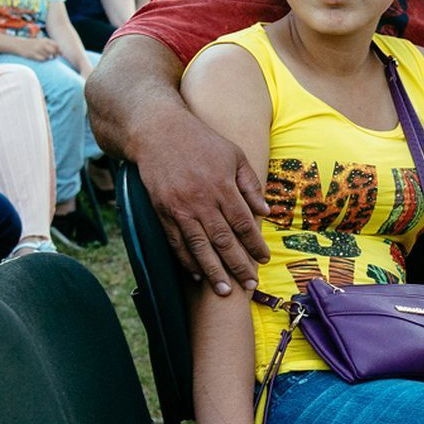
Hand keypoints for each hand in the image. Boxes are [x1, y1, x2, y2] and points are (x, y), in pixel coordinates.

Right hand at [15, 36, 59, 60]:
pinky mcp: (33, 55)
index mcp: (44, 40)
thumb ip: (50, 44)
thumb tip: (60, 52)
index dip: (59, 51)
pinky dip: (43, 60)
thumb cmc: (32, 44)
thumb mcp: (41, 41)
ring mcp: (37, 49)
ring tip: (44, 57)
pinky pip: (43, 60)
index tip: (58, 53)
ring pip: (48, 56)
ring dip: (48, 58)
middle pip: (54, 51)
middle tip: (53, 57)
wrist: (19, 45)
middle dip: (55, 55)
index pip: (56, 45)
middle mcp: (42, 44)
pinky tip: (40, 58)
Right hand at [142, 107, 269, 295]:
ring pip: (199, 247)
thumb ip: (250, 184)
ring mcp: (180, 208)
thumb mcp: (234, 155)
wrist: (157, 132)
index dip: (254, 244)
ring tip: (225, 291)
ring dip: (213, 271)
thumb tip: (266, 212)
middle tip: (249, 284)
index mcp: (222, 186)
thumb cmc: (201, 141)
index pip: (243, 223)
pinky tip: (197, 275)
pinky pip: (176, 242)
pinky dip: (186, 260)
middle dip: (238, 265)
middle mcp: (202, 200)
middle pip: (223, 240)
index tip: (263, 260)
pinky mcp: (162, 211)